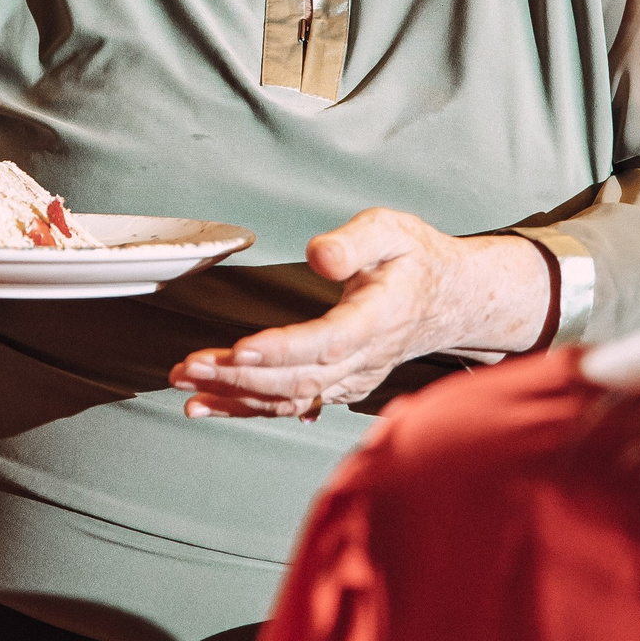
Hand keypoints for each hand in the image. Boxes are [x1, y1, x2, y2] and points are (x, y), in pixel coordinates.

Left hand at [167, 210, 551, 418]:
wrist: (452, 300)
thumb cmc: (415, 260)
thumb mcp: (392, 231)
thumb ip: (355, 241)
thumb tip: (318, 255)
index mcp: (379, 318)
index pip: (328, 341)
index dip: (283, 350)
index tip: (239, 350)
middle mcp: (365, 357)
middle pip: (300, 378)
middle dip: (240, 378)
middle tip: (189, 368)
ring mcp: (353, 377)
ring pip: (292, 398)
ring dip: (236, 399)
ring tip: (187, 392)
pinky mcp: (339, 385)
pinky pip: (293, 404)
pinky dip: (249, 408)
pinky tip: (211, 406)